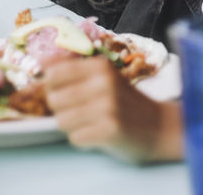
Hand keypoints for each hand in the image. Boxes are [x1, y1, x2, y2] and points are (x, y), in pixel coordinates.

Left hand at [42, 57, 182, 162]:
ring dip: (74, 126)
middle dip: (63, 109)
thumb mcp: (103, 77)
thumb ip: (72, 69)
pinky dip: (85, 140)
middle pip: (54, 99)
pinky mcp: (110, 130)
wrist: (161, 127)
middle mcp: (103, 82)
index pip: (53, 74)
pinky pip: (75, 138)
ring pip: (62, 121)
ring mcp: (107, 106)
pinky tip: (101, 134)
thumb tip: (41, 62)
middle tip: (85, 111)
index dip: (54, 87)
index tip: (67, 93)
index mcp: (99, 66)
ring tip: (93, 123)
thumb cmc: (126, 102)